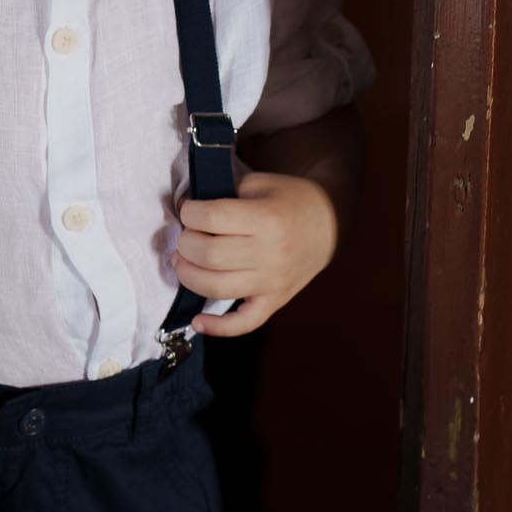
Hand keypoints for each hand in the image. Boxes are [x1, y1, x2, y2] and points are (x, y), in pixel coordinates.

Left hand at [173, 169, 338, 336]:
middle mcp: (271, 253)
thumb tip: (184, 208)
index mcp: (268, 218)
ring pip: (217, 288)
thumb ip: (222, 192)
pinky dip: (218, 327)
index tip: (189, 209)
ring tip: (183, 262)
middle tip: (186, 236)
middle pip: (209, 254)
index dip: (190, 212)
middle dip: (185, 243)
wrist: (329, 221)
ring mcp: (274, 281)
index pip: (212, 218)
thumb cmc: (288, 199)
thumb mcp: (258, 183)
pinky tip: (198, 322)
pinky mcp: (275, 301)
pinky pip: (244, 323)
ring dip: (189, 275)